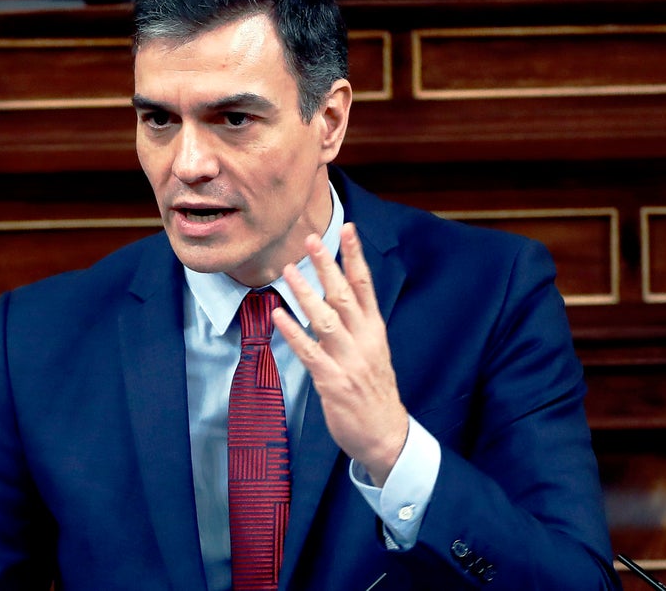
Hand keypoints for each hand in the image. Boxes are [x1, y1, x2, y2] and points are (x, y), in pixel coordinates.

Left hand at [272, 223, 408, 485]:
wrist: (387, 435)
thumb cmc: (374, 392)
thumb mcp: (373, 352)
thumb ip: (355, 326)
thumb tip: (331, 297)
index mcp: (375, 331)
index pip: (365, 286)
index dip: (356, 257)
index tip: (349, 231)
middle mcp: (364, 341)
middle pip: (345, 295)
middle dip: (328, 265)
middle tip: (311, 239)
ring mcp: (349, 361)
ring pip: (326, 319)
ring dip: (306, 293)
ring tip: (289, 270)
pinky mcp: (333, 381)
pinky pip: (309, 351)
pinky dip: (293, 332)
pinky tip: (278, 315)